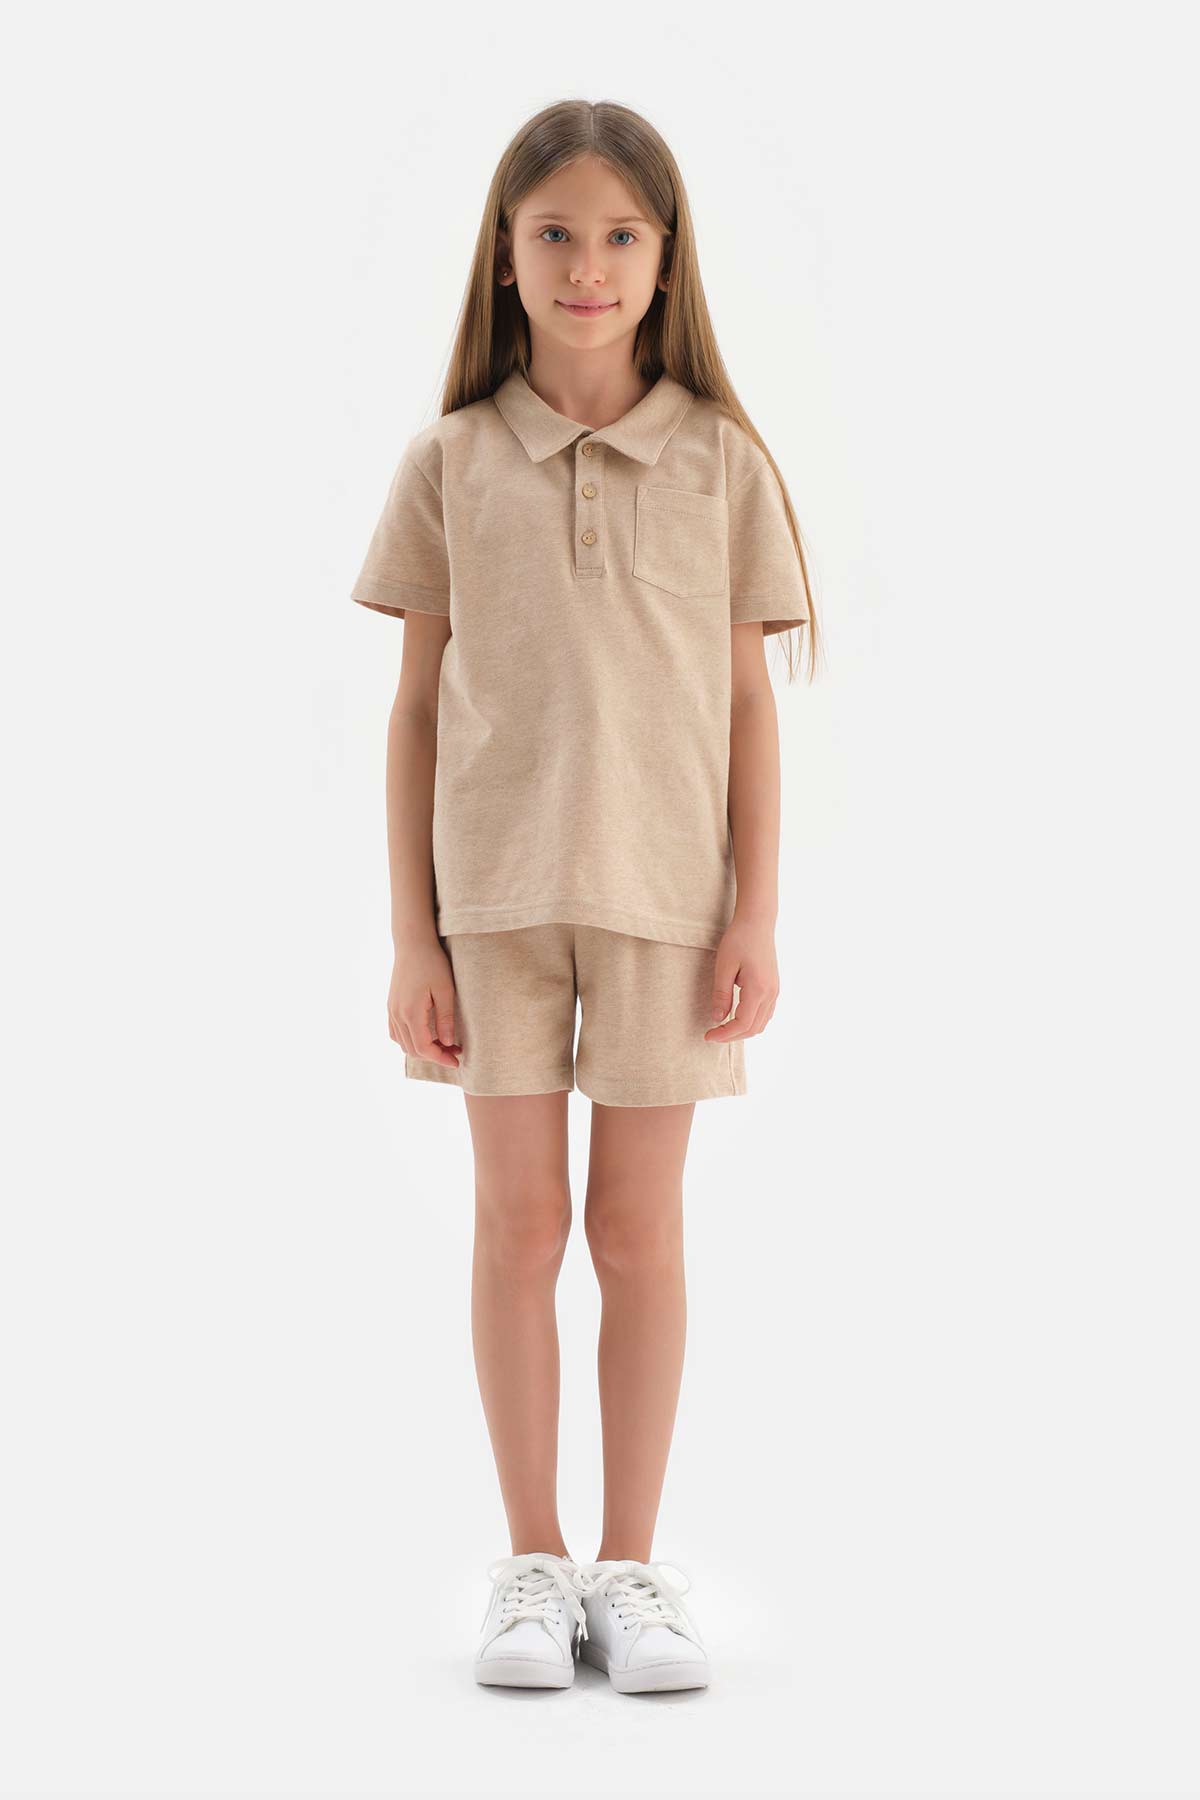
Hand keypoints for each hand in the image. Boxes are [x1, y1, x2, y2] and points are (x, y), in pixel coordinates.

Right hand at [389, 936, 462, 1065]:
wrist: (413, 944)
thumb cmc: (432, 963)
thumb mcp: (446, 990)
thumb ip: (446, 1019)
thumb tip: (447, 1043)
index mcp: (411, 1012)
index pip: (424, 1048)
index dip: (440, 1058)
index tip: (457, 1061)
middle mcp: (397, 1014)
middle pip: (413, 1049)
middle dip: (435, 1055)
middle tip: (455, 1051)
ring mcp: (392, 1010)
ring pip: (404, 1043)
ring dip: (423, 1049)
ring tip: (444, 1044)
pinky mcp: (391, 1005)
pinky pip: (396, 1032)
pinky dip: (410, 1040)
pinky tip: (425, 1035)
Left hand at [704, 916, 778, 1043]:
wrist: (757, 922)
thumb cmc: (739, 939)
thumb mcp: (724, 966)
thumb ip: (721, 994)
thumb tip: (717, 1018)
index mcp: (758, 988)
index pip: (743, 1023)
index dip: (725, 1034)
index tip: (708, 1036)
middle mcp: (771, 993)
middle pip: (753, 1028)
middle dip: (732, 1036)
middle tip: (712, 1034)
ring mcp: (774, 991)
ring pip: (761, 1023)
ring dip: (742, 1031)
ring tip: (722, 1028)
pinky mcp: (773, 987)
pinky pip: (765, 1014)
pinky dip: (751, 1022)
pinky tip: (736, 1017)